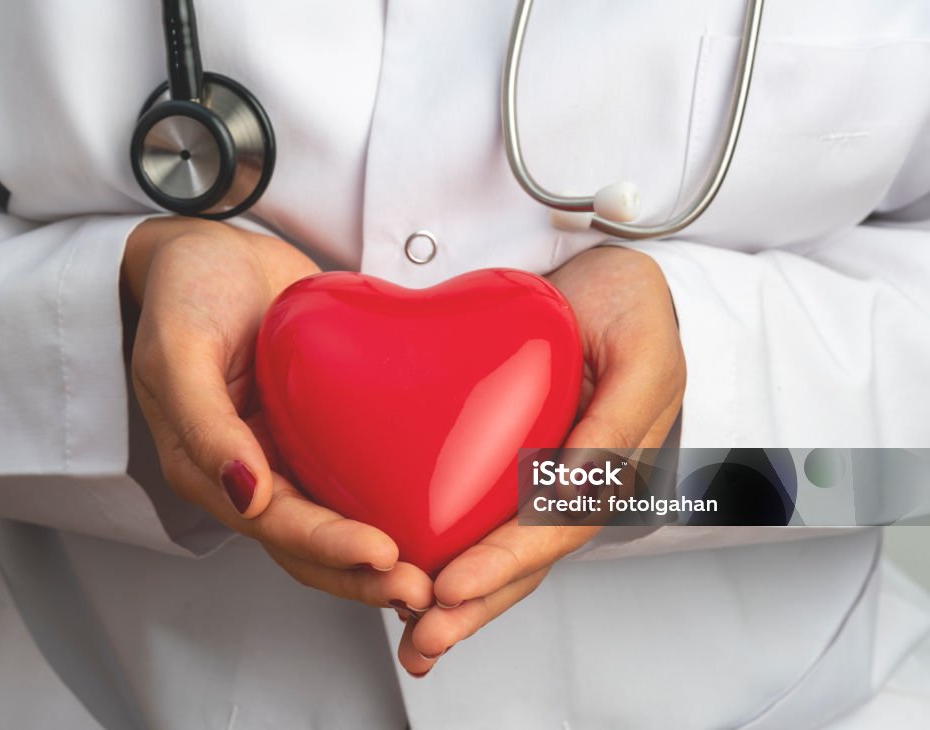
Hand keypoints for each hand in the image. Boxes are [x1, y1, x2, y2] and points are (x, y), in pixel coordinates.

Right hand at [123, 218, 432, 611]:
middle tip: (424, 587)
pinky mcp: (323, 428)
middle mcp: (254, 472)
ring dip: (382, 556)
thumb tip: (246, 493)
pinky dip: (392, 501)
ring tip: (439, 571)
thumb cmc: (186, 293)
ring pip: (339, 520)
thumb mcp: (178, 349)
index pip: (273, 525)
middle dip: (364, 574)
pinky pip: (358, 474)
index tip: (385, 555)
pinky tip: (436, 514)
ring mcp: (290, 453)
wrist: (214, 252)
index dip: (328, 547)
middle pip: (310, 543)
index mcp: (210, 468)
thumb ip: (204, 423)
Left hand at [396, 245, 684, 675]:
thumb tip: (572, 488)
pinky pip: (485, 514)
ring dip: (464, 600)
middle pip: (529, 557)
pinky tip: (417, 583)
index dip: (508, 559)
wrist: (606, 275)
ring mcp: (548, 473)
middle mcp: (579, 480)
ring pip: (506, 548)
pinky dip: (456, 554)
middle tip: (423, 639)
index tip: (453, 585)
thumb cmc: (628, 304)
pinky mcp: (517, 458)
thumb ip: (617, 419)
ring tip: (414, 640)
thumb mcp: (641, 349)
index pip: (557, 527)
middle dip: (477, 604)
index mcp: (613, 463)